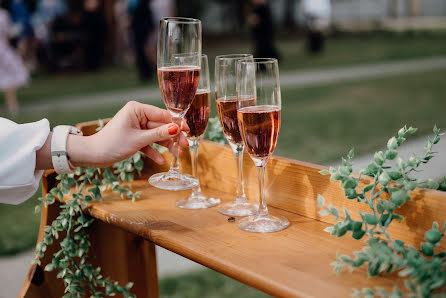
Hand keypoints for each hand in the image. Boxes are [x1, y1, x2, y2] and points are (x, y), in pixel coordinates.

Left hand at [67, 101, 188, 167]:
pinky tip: (161, 160)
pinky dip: (154, 151)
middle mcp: (138, 116)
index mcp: (137, 109)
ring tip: (178, 154)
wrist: (93, 155)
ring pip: (156, 135)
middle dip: (173, 137)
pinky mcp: (134, 137)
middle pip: (161, 126)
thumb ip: (158, 134)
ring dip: (166, 145)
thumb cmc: (112, 143)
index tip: (187, 130)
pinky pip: (148, 143)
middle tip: (185, 145)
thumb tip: (176, 129)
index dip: (176, 123)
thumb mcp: (138, 139)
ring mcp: (136, 127)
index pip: (162, 114)